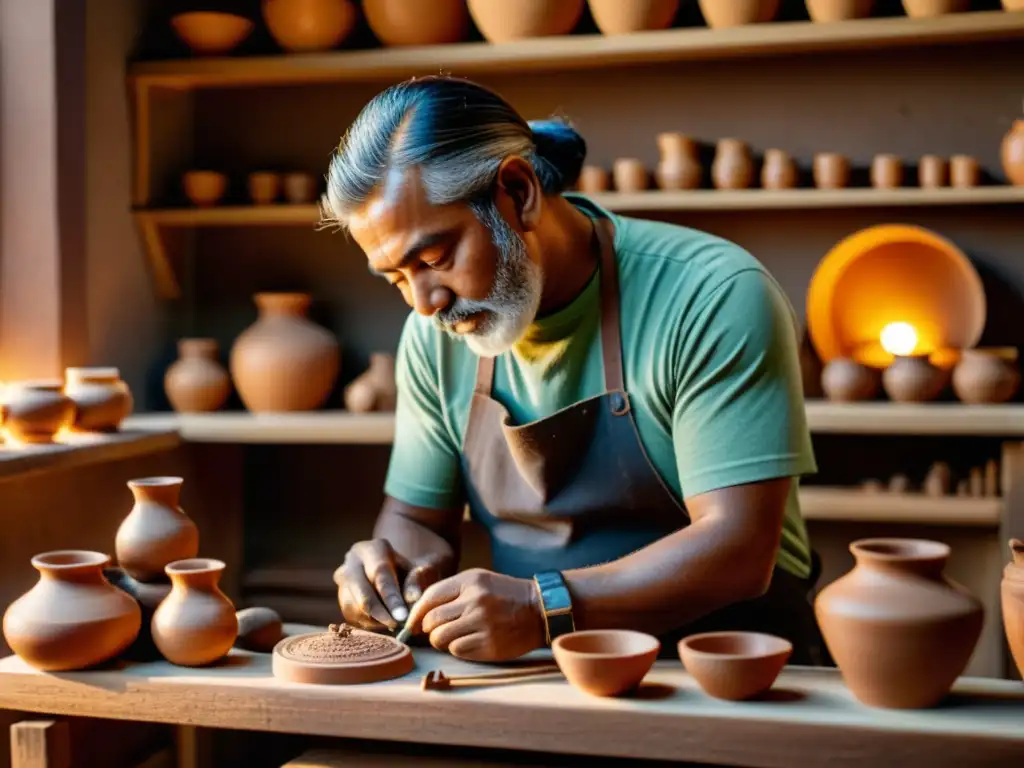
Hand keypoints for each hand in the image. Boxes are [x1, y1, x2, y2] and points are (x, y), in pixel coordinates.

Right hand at [333, 539, 448, 631]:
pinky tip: (384, 622)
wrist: (395, 573)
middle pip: (362, 591)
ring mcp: (343, 579)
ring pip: (355, 607)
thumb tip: (412, 599)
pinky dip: (369, 624)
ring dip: (376, 620)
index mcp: (373, 549)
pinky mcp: (341, 597)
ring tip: (396, 623)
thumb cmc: (410, 571)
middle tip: (398, 626)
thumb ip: (416, 581)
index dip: (391, 597)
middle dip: (380, 613)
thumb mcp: (419, 570)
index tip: (403, 617)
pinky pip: (352, 616)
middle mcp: (352, 561)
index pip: (380, 574)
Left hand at [402, 568, 545, 660]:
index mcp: (470, 582)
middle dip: (428, 630)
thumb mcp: (478, 580)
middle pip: (431, 622)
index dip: (415, 614)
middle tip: (436, 631)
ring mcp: (483, 624)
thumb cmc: (503, 594)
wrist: (539, 609)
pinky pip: (457, 651)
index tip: (412, 625)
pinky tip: (469, 642)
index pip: (429, 598)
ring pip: (441, 639)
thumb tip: (418, 615)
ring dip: (441, 641)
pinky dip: (458, 649)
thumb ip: (450, 592)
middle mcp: (475, 601)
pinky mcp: (490, 645)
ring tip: (454, 636)